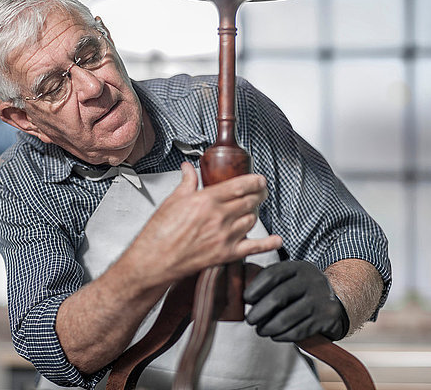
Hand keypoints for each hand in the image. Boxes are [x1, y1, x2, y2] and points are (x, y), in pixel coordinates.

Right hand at [129, 162, 281, 283]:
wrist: (154, 260)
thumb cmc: (159, 233)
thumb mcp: (172, 201)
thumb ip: (186, 183)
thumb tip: (188, 170)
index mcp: (207, 200)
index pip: (241, 185)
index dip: (255, 181)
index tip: (259, 180)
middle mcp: (220, 217)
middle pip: (250, 201)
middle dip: (259, 195)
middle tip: (260, 193)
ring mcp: (225, 236)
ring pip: (252, 220)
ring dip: (255, 214)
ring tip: (252, 211)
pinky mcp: (226, 254)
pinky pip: (254, 247)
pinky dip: (268, 244)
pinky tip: (276, 240)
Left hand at [244, 260, 348, 341]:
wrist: (336, 301)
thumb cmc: (301, 290)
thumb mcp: (289, 278)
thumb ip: (268, 281)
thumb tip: (240, 292)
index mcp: (299, 267)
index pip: (273, 274)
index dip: (256, 287)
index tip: (245, 299)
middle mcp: (312, 280)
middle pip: (279, 296)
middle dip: (260, 311)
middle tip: (249, 319)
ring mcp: (321, 299)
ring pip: (288, 317)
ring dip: (269, 326)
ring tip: (260, 330)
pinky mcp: (327, 317)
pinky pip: (300, 330)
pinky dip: (283, 335)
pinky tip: (275, 335)